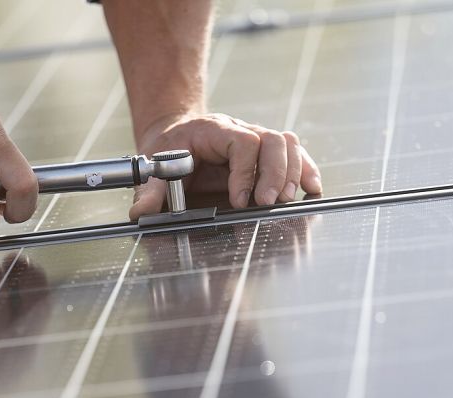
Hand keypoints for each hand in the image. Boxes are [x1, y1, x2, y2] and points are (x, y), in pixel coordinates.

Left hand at [130, 113, 322, 219]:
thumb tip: (140, 212)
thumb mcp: (153, 163)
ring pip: (288, 144)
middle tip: (266, 203)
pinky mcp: (266, 154)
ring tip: (285, 199)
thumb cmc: (167, 148)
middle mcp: (240, 130)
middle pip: (273, 141)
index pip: (243, 143)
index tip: (239, 200)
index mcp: (214, 130)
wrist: (175, 132)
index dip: (246, 172)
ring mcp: (256, 140)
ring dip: (292, 172)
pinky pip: (295, 154)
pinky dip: (306, 169)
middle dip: (274, 174)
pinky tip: (312, 187)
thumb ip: (150, 188)